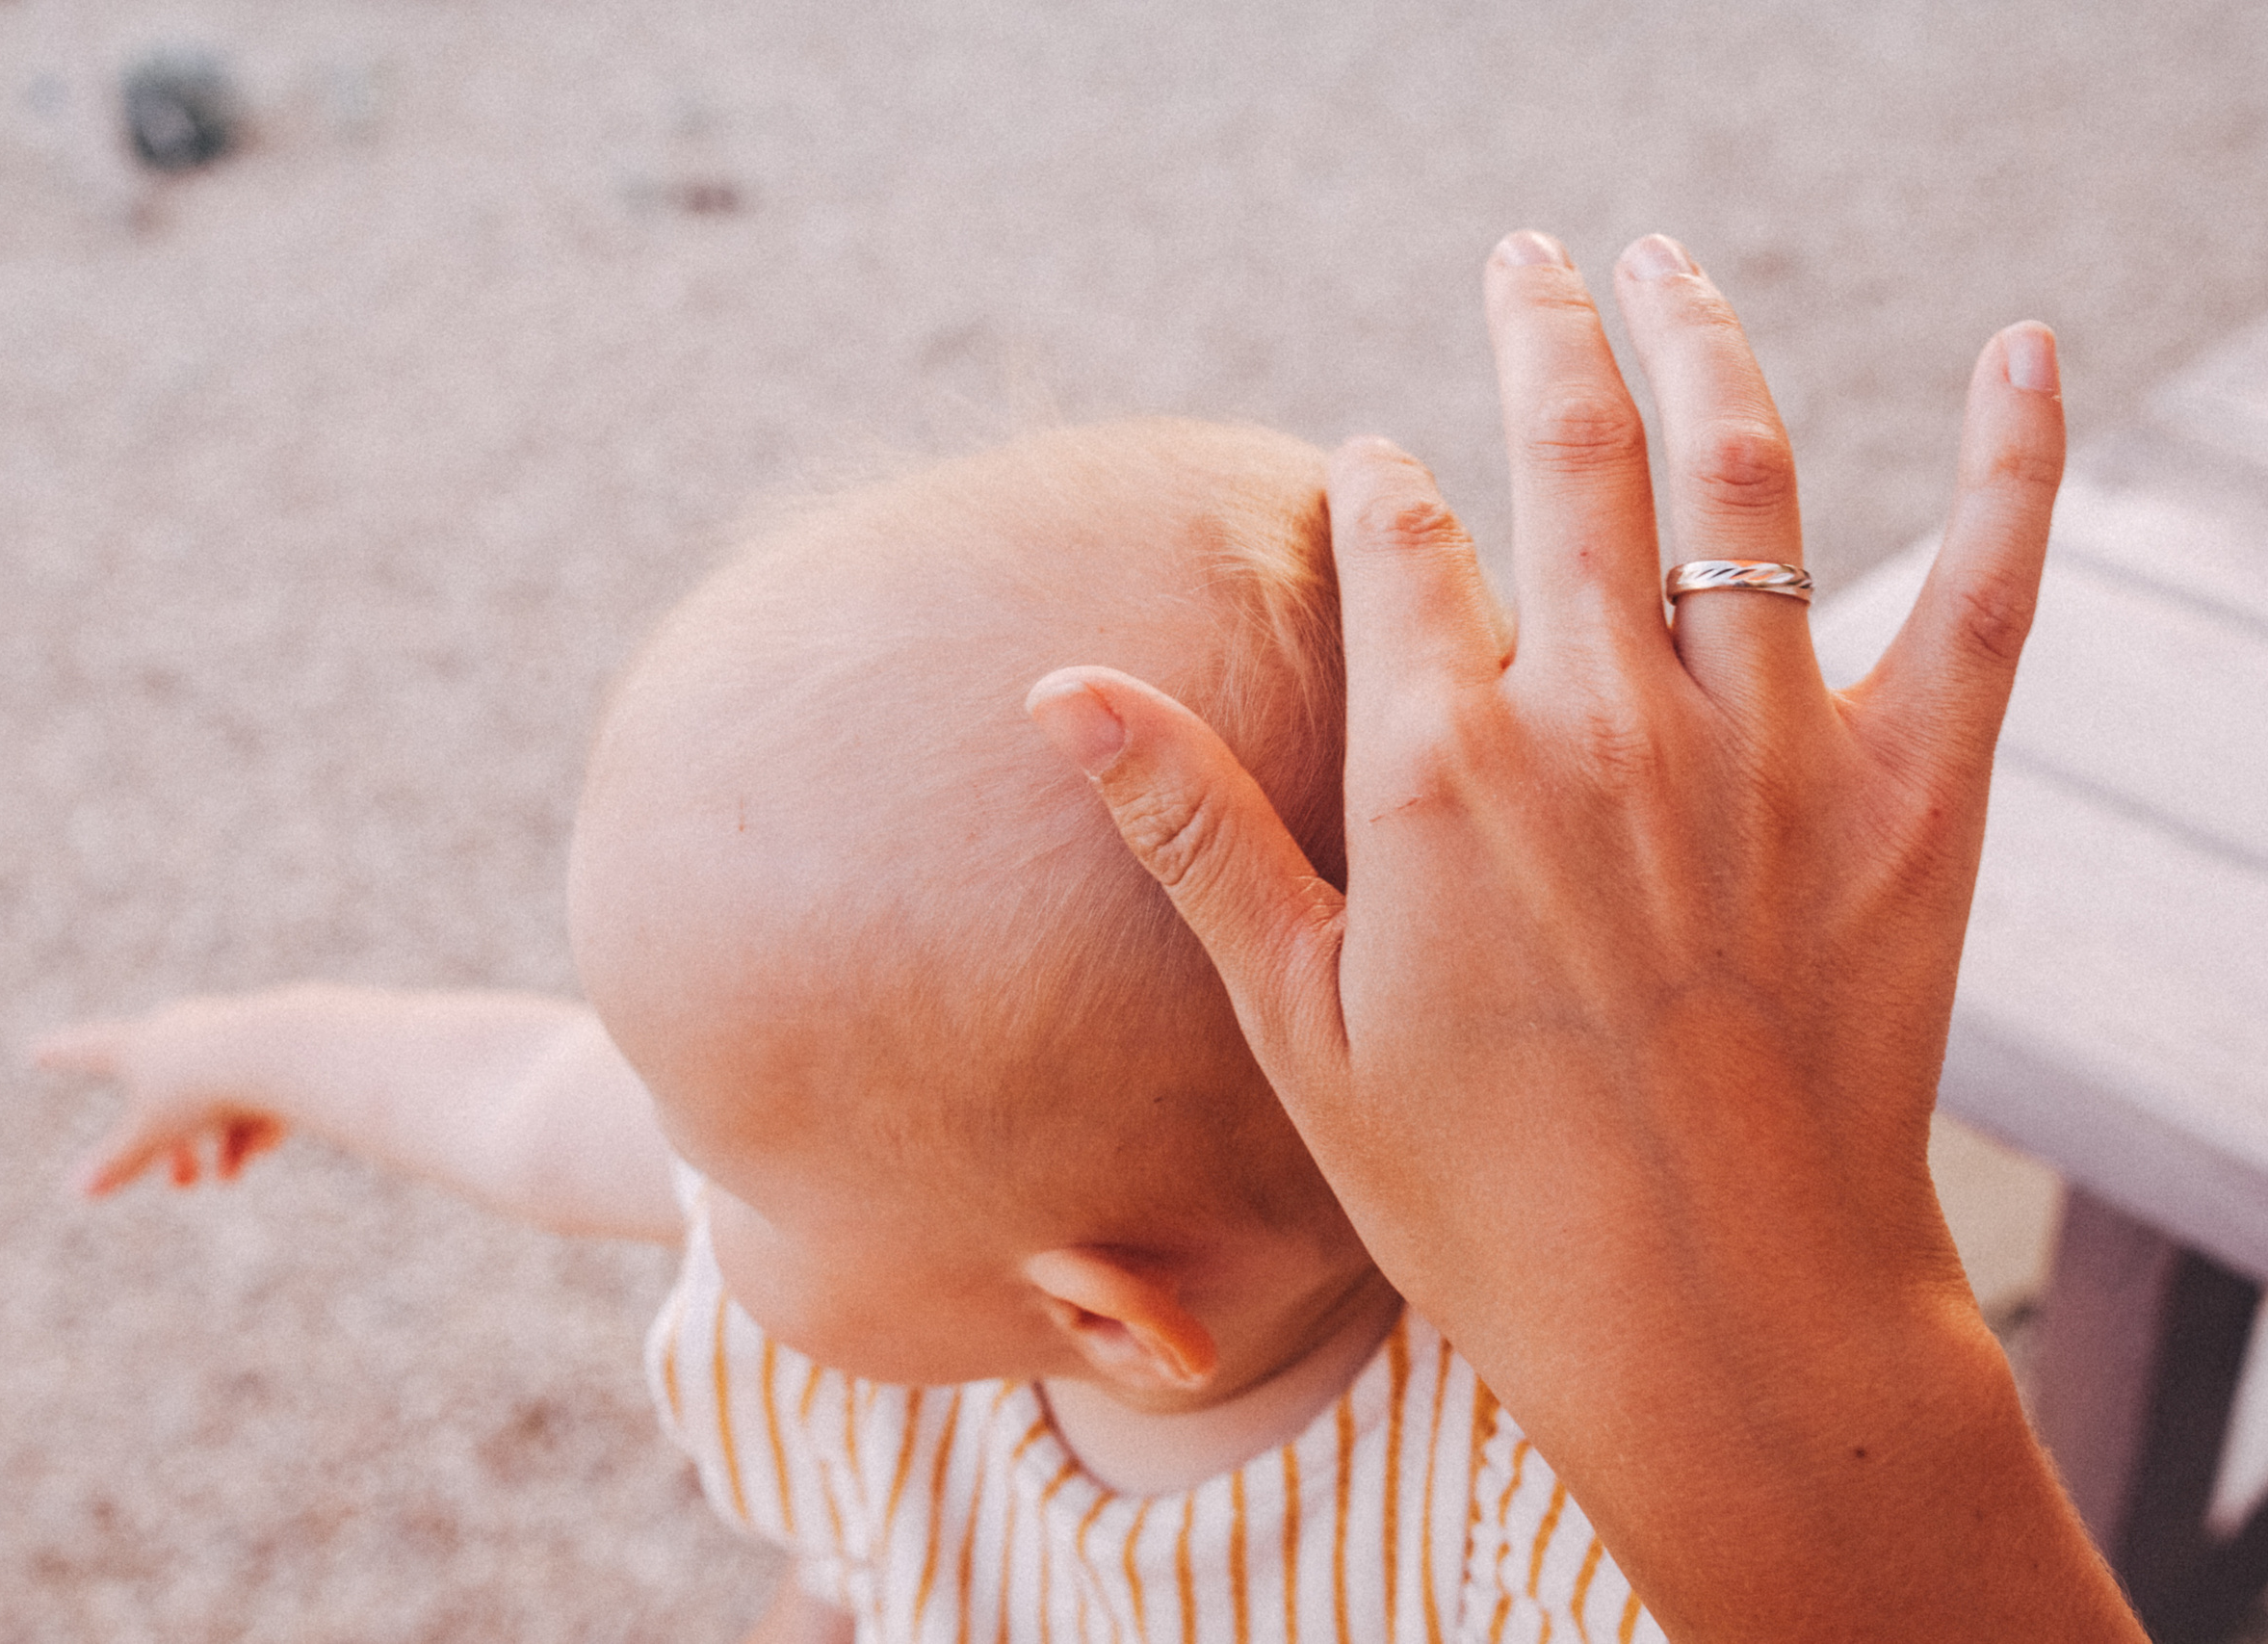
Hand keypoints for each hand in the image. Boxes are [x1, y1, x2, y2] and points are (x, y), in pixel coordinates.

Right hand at [35, 997, 290, 1195]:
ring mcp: (227, 1032)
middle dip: (171, 1143)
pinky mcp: (270, 1043)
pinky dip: (254, 1121)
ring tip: (226, 1180)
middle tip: (181, 1186)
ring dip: (219, 1141)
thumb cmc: (206, 1088)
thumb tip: (75, 1191)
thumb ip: (117, 1162)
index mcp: (139, 1043)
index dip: (62, 1055)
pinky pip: (255, 1088)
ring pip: (215, 1095)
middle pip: (163, 1091)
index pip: (87, 1050)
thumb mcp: (155, 1133)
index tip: (36, 1050)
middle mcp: (181, 1028)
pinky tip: (264, 1146)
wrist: (283, 1050)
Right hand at [1029, 233, 2139, 1637]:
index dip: (1379, 478)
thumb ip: (1190, 828)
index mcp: (1441, 766)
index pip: (1399, 534)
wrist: (1715, 1323)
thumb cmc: (1480, 1193)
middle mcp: (1605, 719)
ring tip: (1668, 263)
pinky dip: (2017, 461)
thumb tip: (1057, 686)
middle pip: (1568, 448)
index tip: (1376, 464)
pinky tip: (2030, 353)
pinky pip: (1985, 587)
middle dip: (1539, 329)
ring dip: (1702, 340)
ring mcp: (1772, 744)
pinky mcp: (1917, 794)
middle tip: (1530, 257)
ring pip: (1740, 475)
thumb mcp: (1297, 1019)